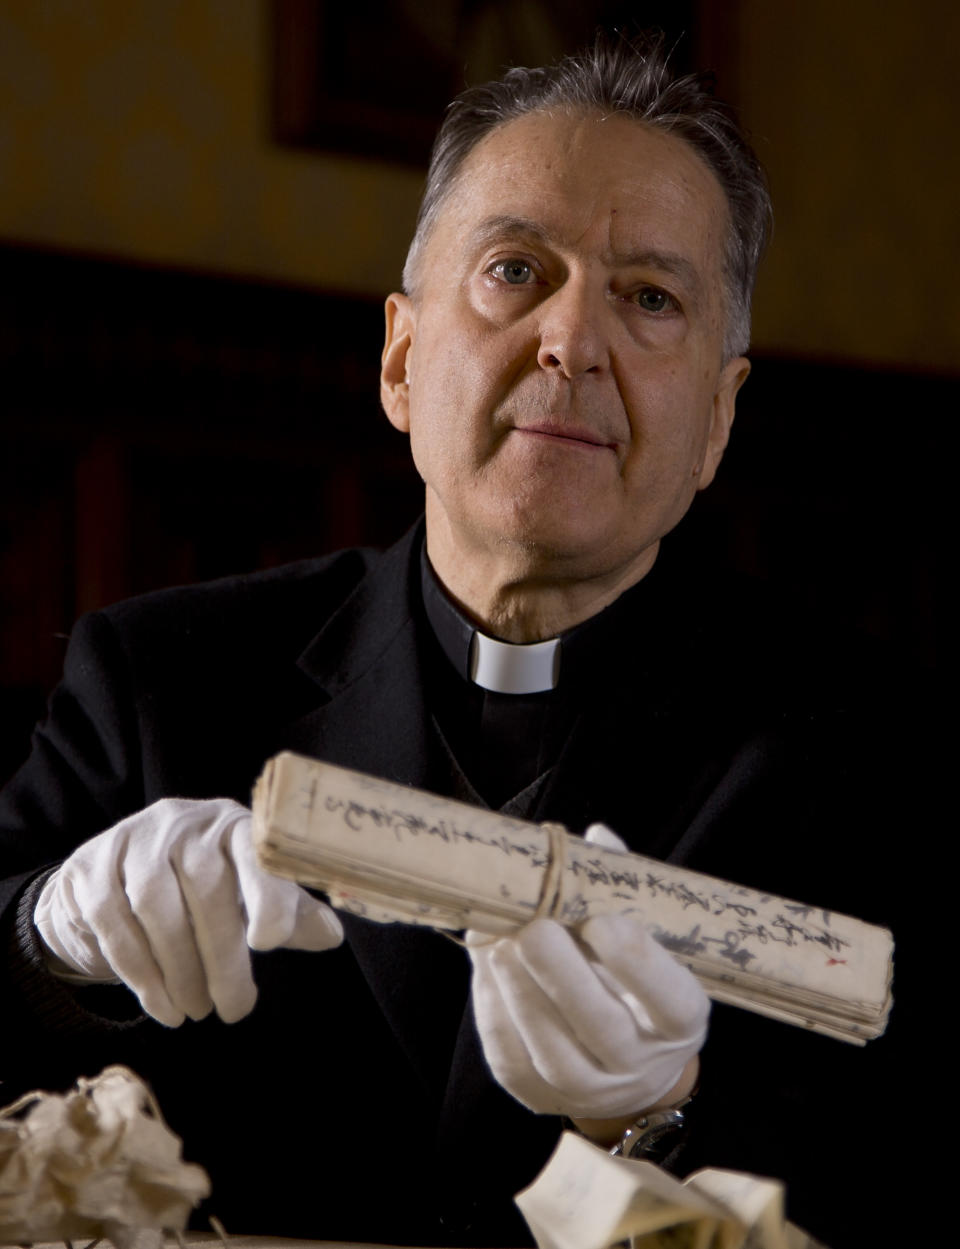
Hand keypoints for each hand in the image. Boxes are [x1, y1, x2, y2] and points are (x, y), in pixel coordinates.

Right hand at [34, 797, 342, 1026]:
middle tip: (233, 1009)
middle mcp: (184, 823)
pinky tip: (162, 1004)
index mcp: (233, 825)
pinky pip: (113, 921)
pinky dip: (139, 972)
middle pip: (205, 886)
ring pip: (155, 905)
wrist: (114, 875)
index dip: (266, 892)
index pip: (255, 851)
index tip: (270, 942)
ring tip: (196, 1011)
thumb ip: (287, 912)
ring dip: (179, 968)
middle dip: (222, 956)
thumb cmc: (200, 886)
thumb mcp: (248, 893)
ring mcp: (133, 840)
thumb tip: (332, 935)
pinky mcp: (91, 868)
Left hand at [467, 824, 708, 1118]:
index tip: (603, 921)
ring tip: (497, 939)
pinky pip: (511, 1055)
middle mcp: (640, 1065)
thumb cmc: (632, 978)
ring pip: (552, 1049)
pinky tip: (486, 962)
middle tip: (533, 925)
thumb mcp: (649, 937)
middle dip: (562, 973)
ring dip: (520, 989)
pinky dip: (495, 1006)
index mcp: (680, 1021)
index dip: (637, 961)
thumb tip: (597, 839)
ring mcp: (589, 1087)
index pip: (670, 1000)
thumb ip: (623, 890)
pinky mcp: (537, 1094)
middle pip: (603, 1026)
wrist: (622, 1062)